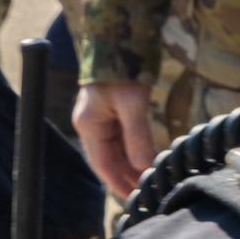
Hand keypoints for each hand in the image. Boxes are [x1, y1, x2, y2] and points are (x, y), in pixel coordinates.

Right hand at [74, 81, 156, 199]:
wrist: (121, 41)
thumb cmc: (122, 70)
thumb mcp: (132, 102)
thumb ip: (137, 134)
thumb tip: (145, 164)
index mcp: (89, 125)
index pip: (102, 163)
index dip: (117, 182)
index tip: (134, 197)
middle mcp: (93, 125)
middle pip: (110, 160)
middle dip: (127, 177)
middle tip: (148, 194)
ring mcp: (103, 118)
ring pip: (118, 150)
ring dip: (133, 165)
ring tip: (151, 182)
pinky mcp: (115, 112)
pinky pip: (124, 139)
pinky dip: (136, 151)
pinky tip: (149, 160)